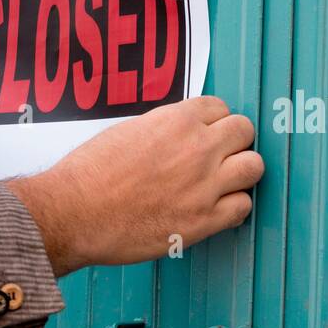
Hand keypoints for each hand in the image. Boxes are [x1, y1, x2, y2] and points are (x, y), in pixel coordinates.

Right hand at [9, 97, 263, 275]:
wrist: (74, 212)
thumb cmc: (91, 174)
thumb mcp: (128, 129)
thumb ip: (164, 128)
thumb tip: (181, 133)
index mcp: (178, 120)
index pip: (220, 107)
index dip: (213, 122)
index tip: (205, 134)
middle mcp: (198, 148)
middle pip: (244, 131)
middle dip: (233, 142)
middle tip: (218, 156)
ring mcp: (205, 185)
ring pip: (254, 167)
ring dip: (241, 172)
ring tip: (222, 182)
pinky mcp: (204, 220)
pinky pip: (243, 207)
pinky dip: (233, 207)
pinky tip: (215, 208)